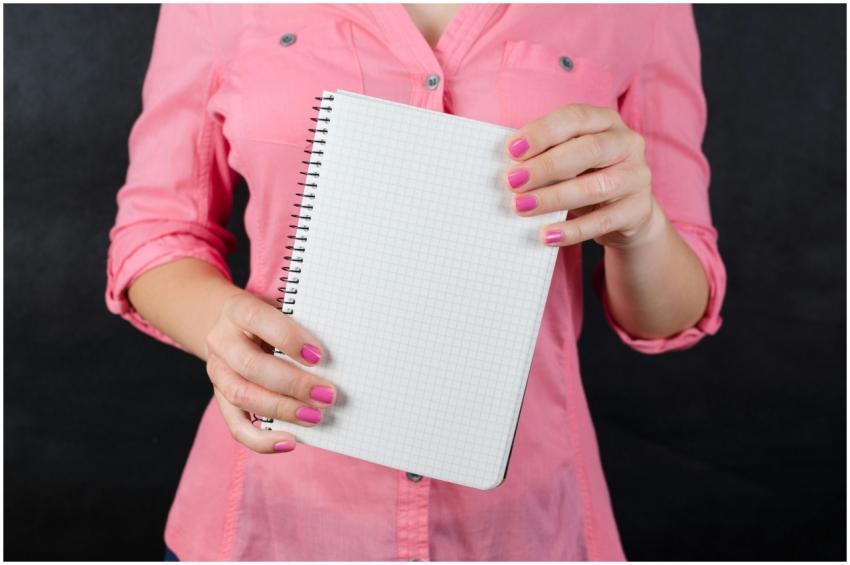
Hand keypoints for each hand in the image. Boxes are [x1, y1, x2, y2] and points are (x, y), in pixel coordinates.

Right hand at [205, 290, 336, 453]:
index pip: (258, 320)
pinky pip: (236, 426)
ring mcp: (218, 372)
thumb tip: (336, 353)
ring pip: (243, 396)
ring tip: (315, 417)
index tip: (319, 356)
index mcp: (238, 310)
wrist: (229, 323)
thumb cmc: (269, 317)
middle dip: (293, 383)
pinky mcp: (221, 399)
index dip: (289, 339)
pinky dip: (262, 440)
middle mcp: (222, 341)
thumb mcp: (280, 307)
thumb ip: (301, 323)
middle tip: (327, 395)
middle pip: (252, 365)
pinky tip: (290, 442)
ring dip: (282, 410)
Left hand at [504, 103, 663, 248]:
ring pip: (595, 187)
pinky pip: (603, 221)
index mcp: (606, 121)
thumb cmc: (586, 177)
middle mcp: (627, 144)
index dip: (542, 132)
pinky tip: (547, 235)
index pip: (575, 118)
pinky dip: (572, 230)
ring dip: (553, 198)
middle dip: (546, 166)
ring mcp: (637, 177)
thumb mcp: (569, 160)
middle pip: (588, 150)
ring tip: (521, 207)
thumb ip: (546, 156)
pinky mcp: (638, 210)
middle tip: (513, 181)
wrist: (626, 213)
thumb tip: (510, 169)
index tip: (512, 151)